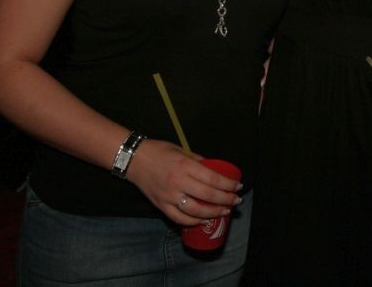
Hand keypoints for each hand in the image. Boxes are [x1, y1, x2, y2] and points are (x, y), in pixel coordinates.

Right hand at [125, 139, 241, 226]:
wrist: (134, 159)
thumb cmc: (159, 151)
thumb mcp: (182, 150)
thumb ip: (198, 161)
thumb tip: (215, 170)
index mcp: (185, 166)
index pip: (212, 179)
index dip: (228, 185)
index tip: (238, 186)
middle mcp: (178, 182)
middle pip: (207, 195)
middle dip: (226, 200)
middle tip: (236, 200)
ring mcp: (168, 196)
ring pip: (195, 210)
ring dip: (213, 213)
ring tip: (224, 211)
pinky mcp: (160, 205)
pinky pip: (179, 218)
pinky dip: (193, 221)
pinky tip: (203, 220)